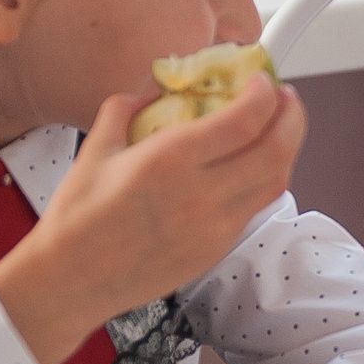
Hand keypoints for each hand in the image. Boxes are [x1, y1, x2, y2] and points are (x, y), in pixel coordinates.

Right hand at [0, 76, 304, 363]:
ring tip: (278, 129)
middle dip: (293, 116)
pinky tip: (254, 167)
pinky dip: (266, 180)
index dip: (266, 94)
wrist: (70, 282)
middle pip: (277, 149)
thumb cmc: (77, 219)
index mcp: (171, 160)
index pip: (247, 119)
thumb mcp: (96, 149)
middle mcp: (202, 194)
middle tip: (286, 99)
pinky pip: (256, 207)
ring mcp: (214, 226)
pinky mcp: (216, 249)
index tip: (262, 81)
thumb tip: (149, 90)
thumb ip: (125, 109)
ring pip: (276, 181)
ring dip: (286, 148)